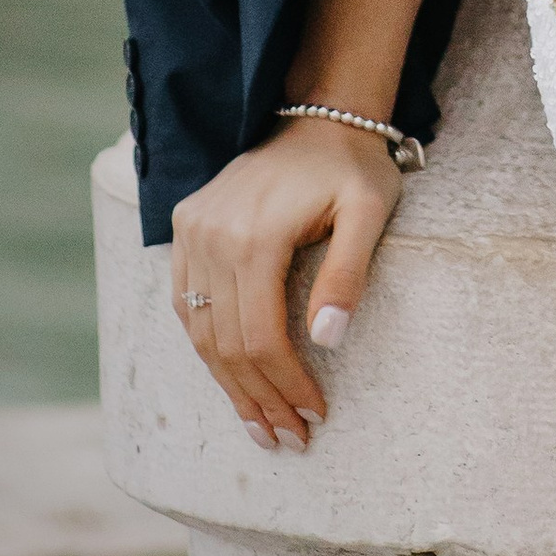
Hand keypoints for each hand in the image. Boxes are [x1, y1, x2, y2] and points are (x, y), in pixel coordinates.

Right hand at [167, 121, 404, 449]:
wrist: (318, 114)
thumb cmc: (352, 168)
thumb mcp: (369, 213)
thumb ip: (347, 274)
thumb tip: (329, 340)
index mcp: (255, 236)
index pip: (262, 338)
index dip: (286, 386)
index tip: (314, 418)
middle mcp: (212, 235)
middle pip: (227, 344)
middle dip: (260, 400)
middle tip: (289, 440)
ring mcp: (193, 230)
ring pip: (200, 331)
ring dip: (230, 386)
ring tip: (261, 427)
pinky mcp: (186, 226)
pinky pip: (186, 302)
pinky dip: (207, 347)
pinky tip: (232, 378)